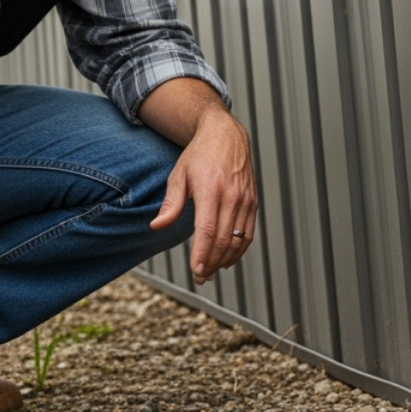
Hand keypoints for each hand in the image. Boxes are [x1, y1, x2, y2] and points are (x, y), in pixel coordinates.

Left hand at [149, 108, 256, 283]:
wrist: (225, 134)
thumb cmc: (199, 154)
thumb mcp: (179, 175)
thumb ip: (171, 203)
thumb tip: (157, 226)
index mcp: (210, 190)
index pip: (207, 230)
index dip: (202, 254)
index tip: (196, 271)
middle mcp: (231, 196)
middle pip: (223, 240)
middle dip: (211, 263)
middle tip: (200, 277)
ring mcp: (245, 199)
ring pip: (238, 239)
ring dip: (225, 260)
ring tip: (210, 271)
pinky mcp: (253, 202)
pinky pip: (248, 232)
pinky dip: (239, 249)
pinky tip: (227, 258)